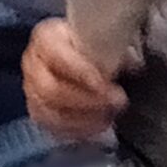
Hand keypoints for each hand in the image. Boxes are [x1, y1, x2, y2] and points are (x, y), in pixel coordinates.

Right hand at [23, 18, 128, 145]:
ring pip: (52, 113)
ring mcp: (32, 90)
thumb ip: (115, 48)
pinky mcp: (38, 111)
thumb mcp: (104, 37)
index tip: (106, 84)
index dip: (81, 72)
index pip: (58, 56)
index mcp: (46, 38)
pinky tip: (99, 125)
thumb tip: (134, 65)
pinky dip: (78, 130)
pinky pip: (54, 128)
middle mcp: (32, 64)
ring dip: (86, 118)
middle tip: (118, 101)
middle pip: (52, 90)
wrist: (80, 53)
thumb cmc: (91, 43)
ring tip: (111, 115)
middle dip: (88, 100)